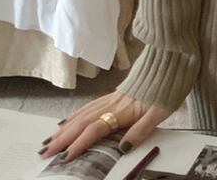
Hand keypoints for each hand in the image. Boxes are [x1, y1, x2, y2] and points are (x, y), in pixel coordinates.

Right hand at [37, 90, 171, 163]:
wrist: (171, 58)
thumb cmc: (168, 85)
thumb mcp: (161, 111)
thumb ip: (141, 129)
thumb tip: (123, 147)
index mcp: (123, 109)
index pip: (95, 129)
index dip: (80, 144)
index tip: (64, 157)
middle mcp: (113, 102)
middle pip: (83, 122)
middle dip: (63, 138)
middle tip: (45, 151)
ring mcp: (112, 97)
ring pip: (83, 113)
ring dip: (65, 127)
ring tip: (50, 139)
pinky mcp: (114, 93)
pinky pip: (90, 105)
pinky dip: (76, 114)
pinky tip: (69, 119)